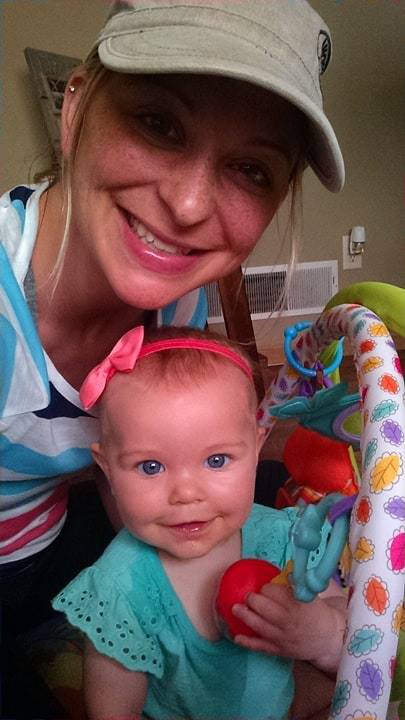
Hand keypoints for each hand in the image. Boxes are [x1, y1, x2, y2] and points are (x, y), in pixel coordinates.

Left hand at [231, 581, 345, 673]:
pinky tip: (236, 637)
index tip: (264, 587)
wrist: (328, 639)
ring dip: (245, 616)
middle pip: (265, 609)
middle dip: (253, 600)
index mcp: (298, 606)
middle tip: (248, 596)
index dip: (267, 588)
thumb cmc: (317, 613)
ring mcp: (283, 638)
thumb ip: (296, 585)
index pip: (277, 593)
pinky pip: (261, 647)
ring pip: (260, 626)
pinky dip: (247, 643)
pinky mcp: (279, 651)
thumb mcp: (310, 596)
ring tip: (235, 608)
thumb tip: (284, 573)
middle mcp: (289, 622)